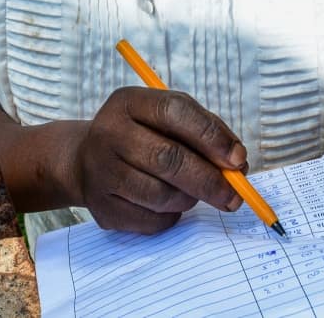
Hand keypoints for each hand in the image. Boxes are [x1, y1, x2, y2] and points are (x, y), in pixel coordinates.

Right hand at [73, 86, 245, 232]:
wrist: (85, 161)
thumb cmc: (140, 136)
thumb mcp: (164, 118)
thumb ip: (203, 131)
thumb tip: (237, 163)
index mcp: (127, 102)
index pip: (174, 111)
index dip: (211, 135)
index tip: (238, 158)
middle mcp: (108, 133)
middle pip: (168, 159)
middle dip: (210, 180)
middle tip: (234, 195)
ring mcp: (100, 172)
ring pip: (162, 195)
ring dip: (190, 198)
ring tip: (193, 192)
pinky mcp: (103, 208)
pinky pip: (152, 220)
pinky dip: (171, 216)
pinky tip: (167, 204)